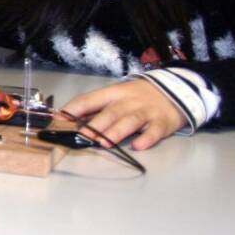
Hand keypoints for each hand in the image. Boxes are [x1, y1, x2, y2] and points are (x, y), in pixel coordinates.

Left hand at [60, 79, 185, 150]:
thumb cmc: (137, 96)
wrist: (176, 89)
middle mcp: (129, 101)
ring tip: (104, 143)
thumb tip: (68, 118)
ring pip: (131, 120)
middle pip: (111, 112)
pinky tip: (139, 146)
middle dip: (96, 124)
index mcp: (113, 93)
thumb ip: (95, 107)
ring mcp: (147, 111)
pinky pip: (155, 131)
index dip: (74, 109)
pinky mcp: (163, 122)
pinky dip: (147, 138)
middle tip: (82, 137)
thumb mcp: (116, 96)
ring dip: (116, 132)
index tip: (59, 120)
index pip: (90, 99)